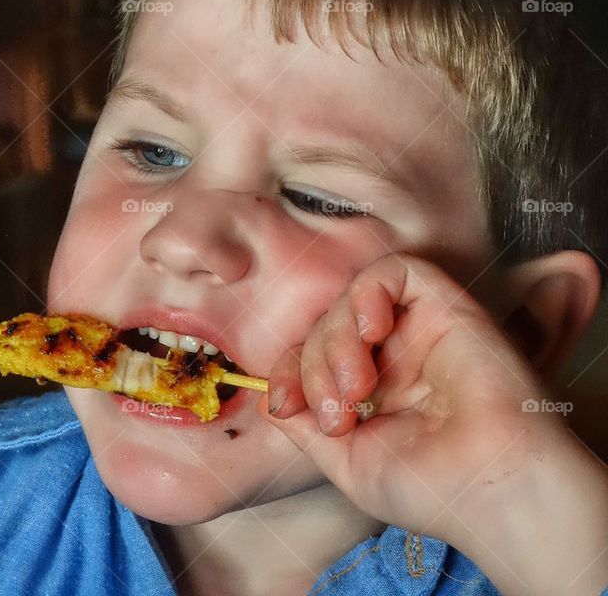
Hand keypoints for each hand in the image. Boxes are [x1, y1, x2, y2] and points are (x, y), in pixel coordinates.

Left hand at [262, 253, 607, 593]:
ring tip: (358, 388)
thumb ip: (303, 425)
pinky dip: (367, 294)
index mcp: (371, 393)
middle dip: (312, 367)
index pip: (309, 356)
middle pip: (323, 328)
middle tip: (339, 415)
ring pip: (350, 300)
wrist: (492, 490)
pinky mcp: (447, 307)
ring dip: (335, 339)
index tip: (285, 404)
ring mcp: (419, 332)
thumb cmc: (429, 488)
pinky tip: (372, 332)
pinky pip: (394, 271)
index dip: (288, 372)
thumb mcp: (344, 462)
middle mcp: (394, 357)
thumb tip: (269, 398)